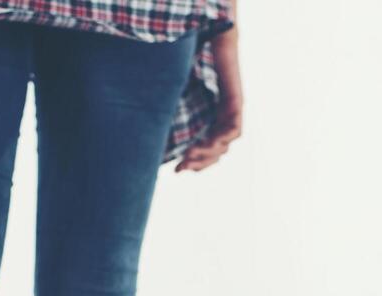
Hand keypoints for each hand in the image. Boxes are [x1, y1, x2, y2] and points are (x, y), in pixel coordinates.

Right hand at [177, 27, 241, 172]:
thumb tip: (145, 126)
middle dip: (198, 163)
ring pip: (223, 146)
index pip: (204, 151)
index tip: (176, 169)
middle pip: (214, 154)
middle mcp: (220, 121)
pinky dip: (221, 140)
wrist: (212, 41)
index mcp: (208, 121)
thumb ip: (166, 110)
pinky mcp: (236, 106)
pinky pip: (234, 132)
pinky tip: (206, 142)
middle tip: (181, 167)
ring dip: (206, 154)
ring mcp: (230, 114)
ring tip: (190, 154)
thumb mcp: (175, 93)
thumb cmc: (190, 62)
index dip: (192, 162)